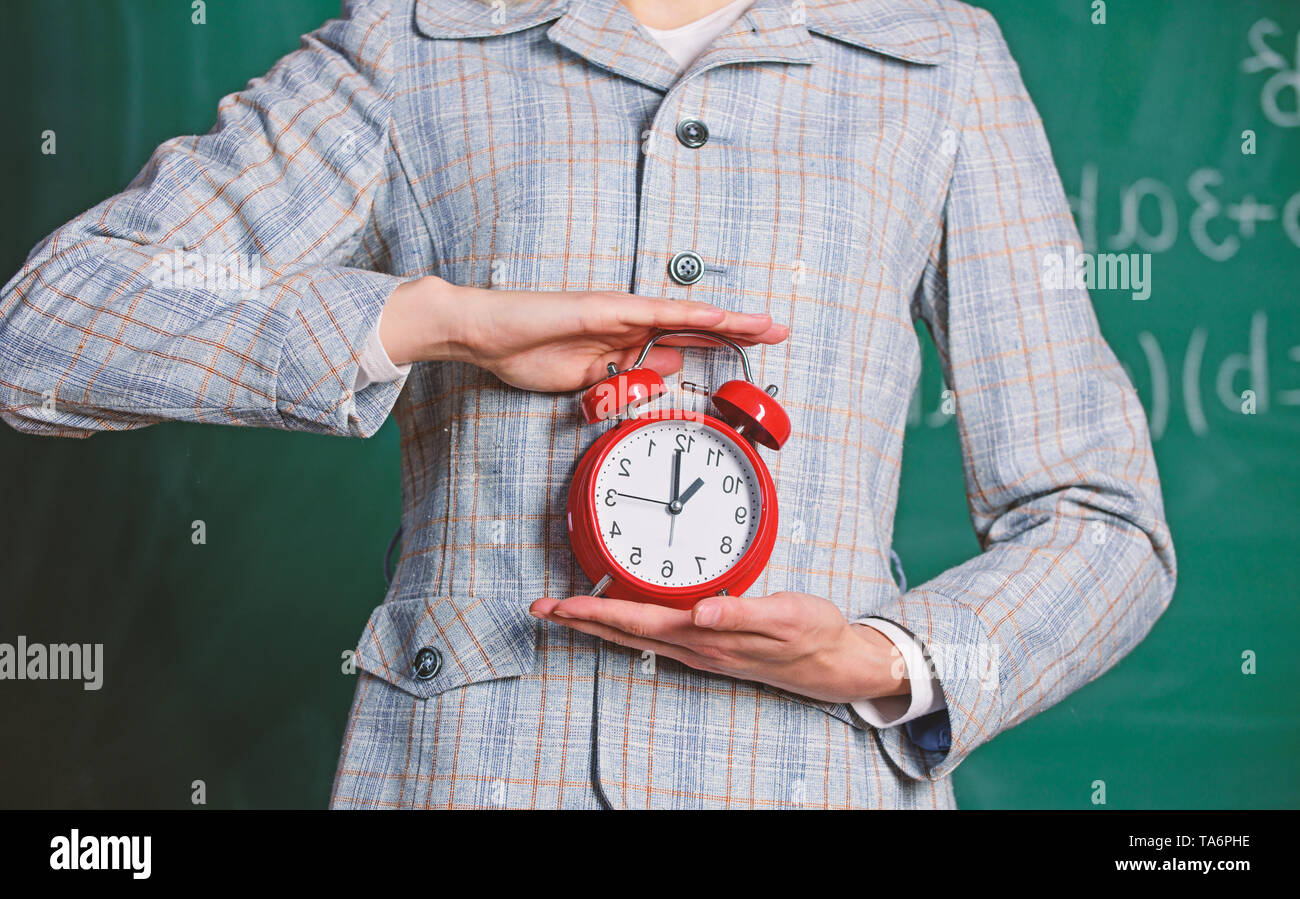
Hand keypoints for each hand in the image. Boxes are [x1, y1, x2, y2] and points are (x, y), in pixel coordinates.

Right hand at [378, 276, 787, 391]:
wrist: (485, 335)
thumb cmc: (527, 353)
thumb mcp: (589, 380)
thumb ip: (626, 376)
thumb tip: (664, 370)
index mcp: (625, 339)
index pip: (683, 340)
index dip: (721, 342)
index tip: (754, 349)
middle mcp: (627, 321)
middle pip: (693, 323)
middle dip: (737, 329)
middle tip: (778, 331)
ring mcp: (616, 313)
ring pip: (681, 315)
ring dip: (723, 320)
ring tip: (762, 325)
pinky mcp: (600, 310)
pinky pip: (649, 313)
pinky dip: (683, 314)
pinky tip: (711, 316)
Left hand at [529, 591, 910, 703]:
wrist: (835, 662)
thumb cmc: (812, 634)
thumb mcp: (786, 616)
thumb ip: (742, 613)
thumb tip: (699, 612)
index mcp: (705, 635)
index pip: (635, 622)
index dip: (593, 613)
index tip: (558, 605)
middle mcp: (695, 646)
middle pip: (624, 632)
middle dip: (580, 620)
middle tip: (540, 607)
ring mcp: (700, 649)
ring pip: (636, 636)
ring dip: (598, 623)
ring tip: (566, 612)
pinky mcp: (709, 644)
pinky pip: (655, 636)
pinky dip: (627, 625)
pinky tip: (620, 619)